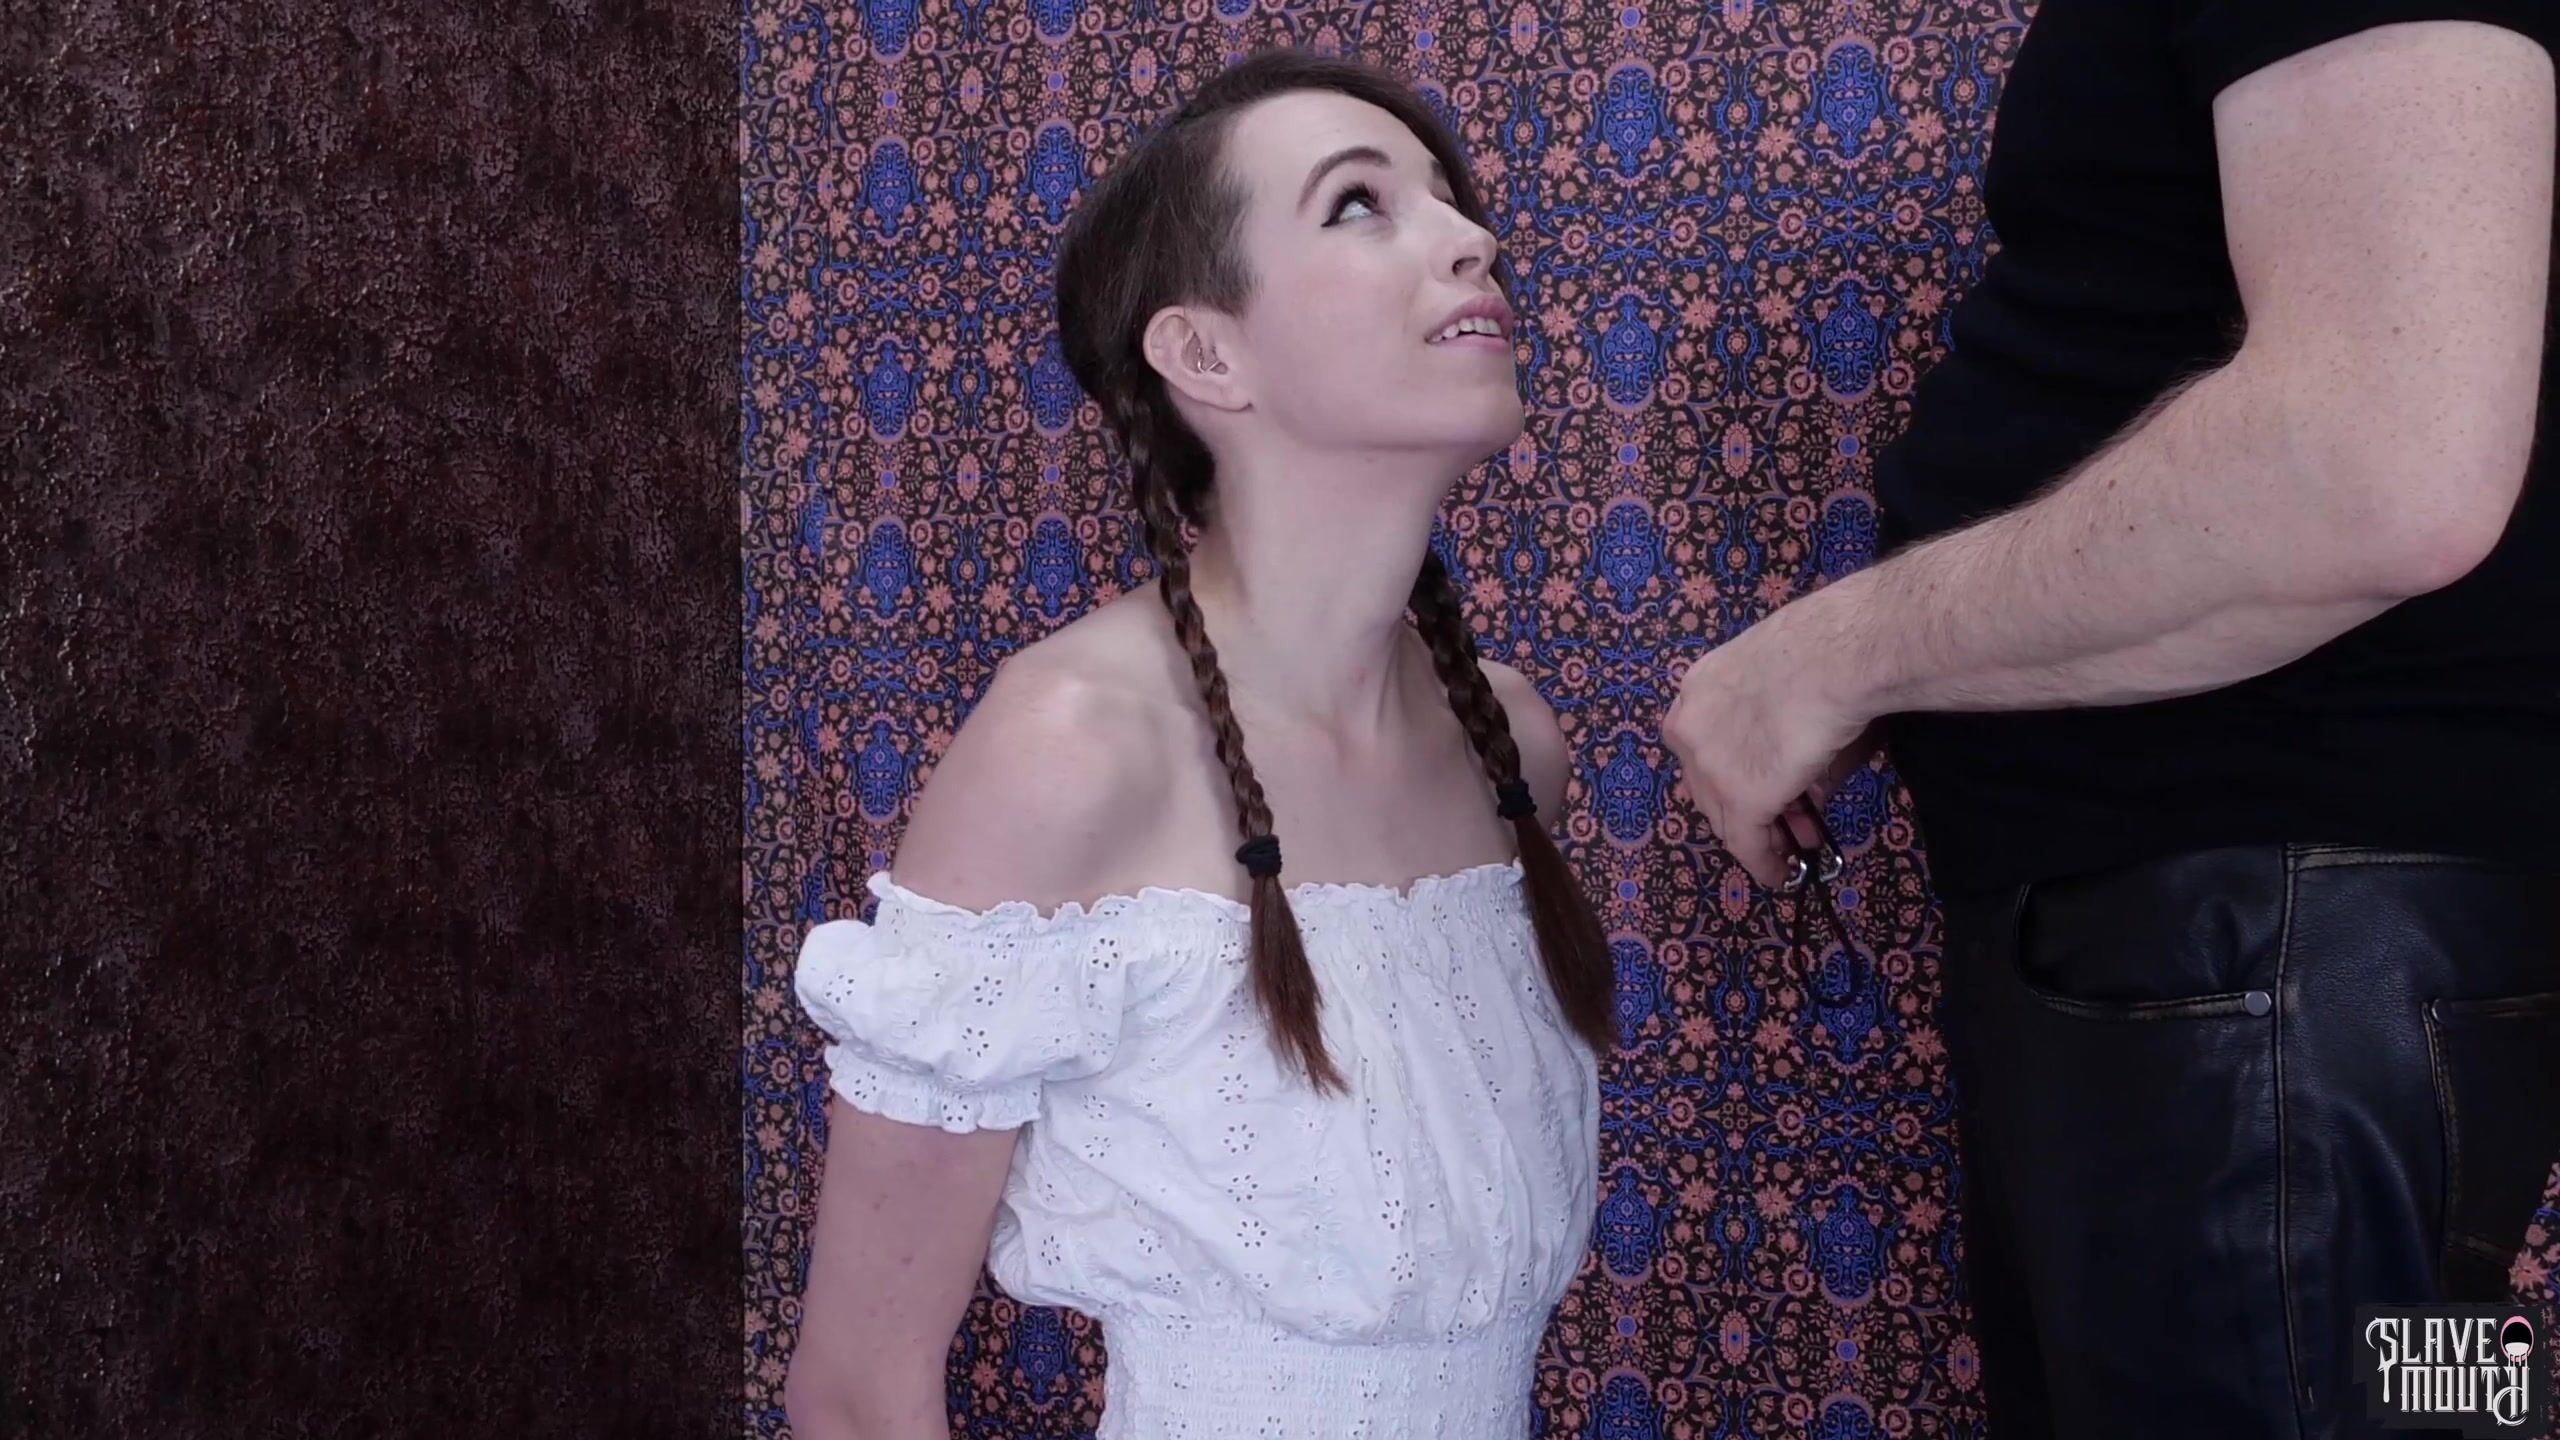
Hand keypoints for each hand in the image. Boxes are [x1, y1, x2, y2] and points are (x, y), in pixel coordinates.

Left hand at [1663, 604, 1880, 889]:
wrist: (1839, 656)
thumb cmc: (1826, 652)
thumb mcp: (1784, 685)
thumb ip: (1776, 729)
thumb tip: (1802, 780)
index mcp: (1700, 688)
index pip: (1707, 745)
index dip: (1735, 773)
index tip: (1764, 787)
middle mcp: (1689, 726)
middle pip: (1710, 783)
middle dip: (1747, 807)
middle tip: (1785, 823)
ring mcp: (1709, 764)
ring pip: (1726, 815)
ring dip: (1760, 836)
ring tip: (1793, 850)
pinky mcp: (1740, 797)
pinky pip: (1747, 842)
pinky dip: (1764, 863)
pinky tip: (1783, 873)